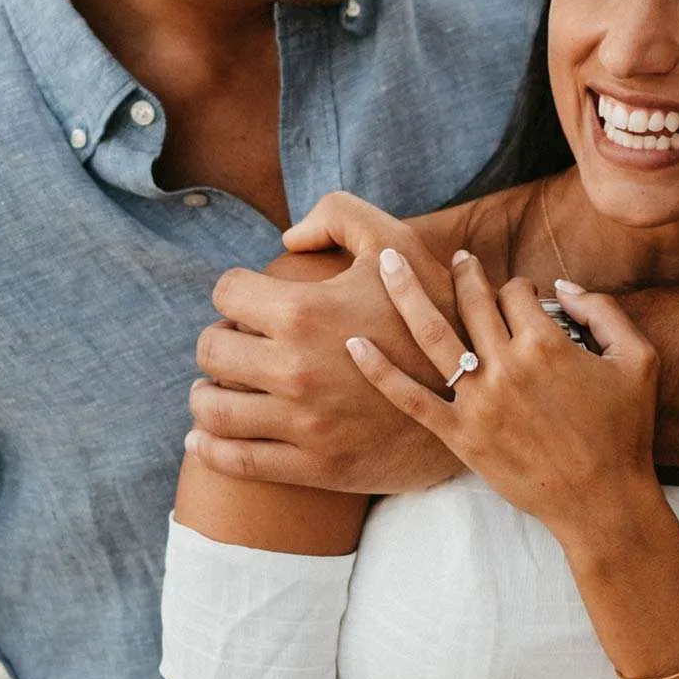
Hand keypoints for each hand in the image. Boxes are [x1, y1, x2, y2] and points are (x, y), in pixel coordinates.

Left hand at [188, 194, 462, 493]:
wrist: (475, 396)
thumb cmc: (431, 312)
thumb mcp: (396, 242)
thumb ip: (339, 213)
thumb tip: (287, 238)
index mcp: (304, 311)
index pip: (226, 292)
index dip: (235, 290)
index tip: (248, 301)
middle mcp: (294, 369)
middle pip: (210, 349)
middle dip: (219, 339)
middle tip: (239, 342)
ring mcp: (301, 422)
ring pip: (212, 407)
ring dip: (207, 393)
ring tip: (219, 387)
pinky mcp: (313, 466)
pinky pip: (237, 461)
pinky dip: (209, 448)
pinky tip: (203, 438)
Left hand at [346, 252, 661, 533]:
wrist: (603, 502)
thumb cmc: (625, 431)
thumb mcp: (639, 359)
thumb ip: (604, 311)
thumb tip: (562, 286)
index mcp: (547, 343)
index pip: (516, 293)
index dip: (517, 288)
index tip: (519, 295)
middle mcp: (507, 366)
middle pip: (472, 303)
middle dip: (461, 274)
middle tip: (453, 258)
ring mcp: (478, 402)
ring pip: (433, 335)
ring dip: (406, 293)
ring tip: (387, 263)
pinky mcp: (460, 436)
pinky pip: (410, 398)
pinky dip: (379, 371)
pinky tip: (354, 344)